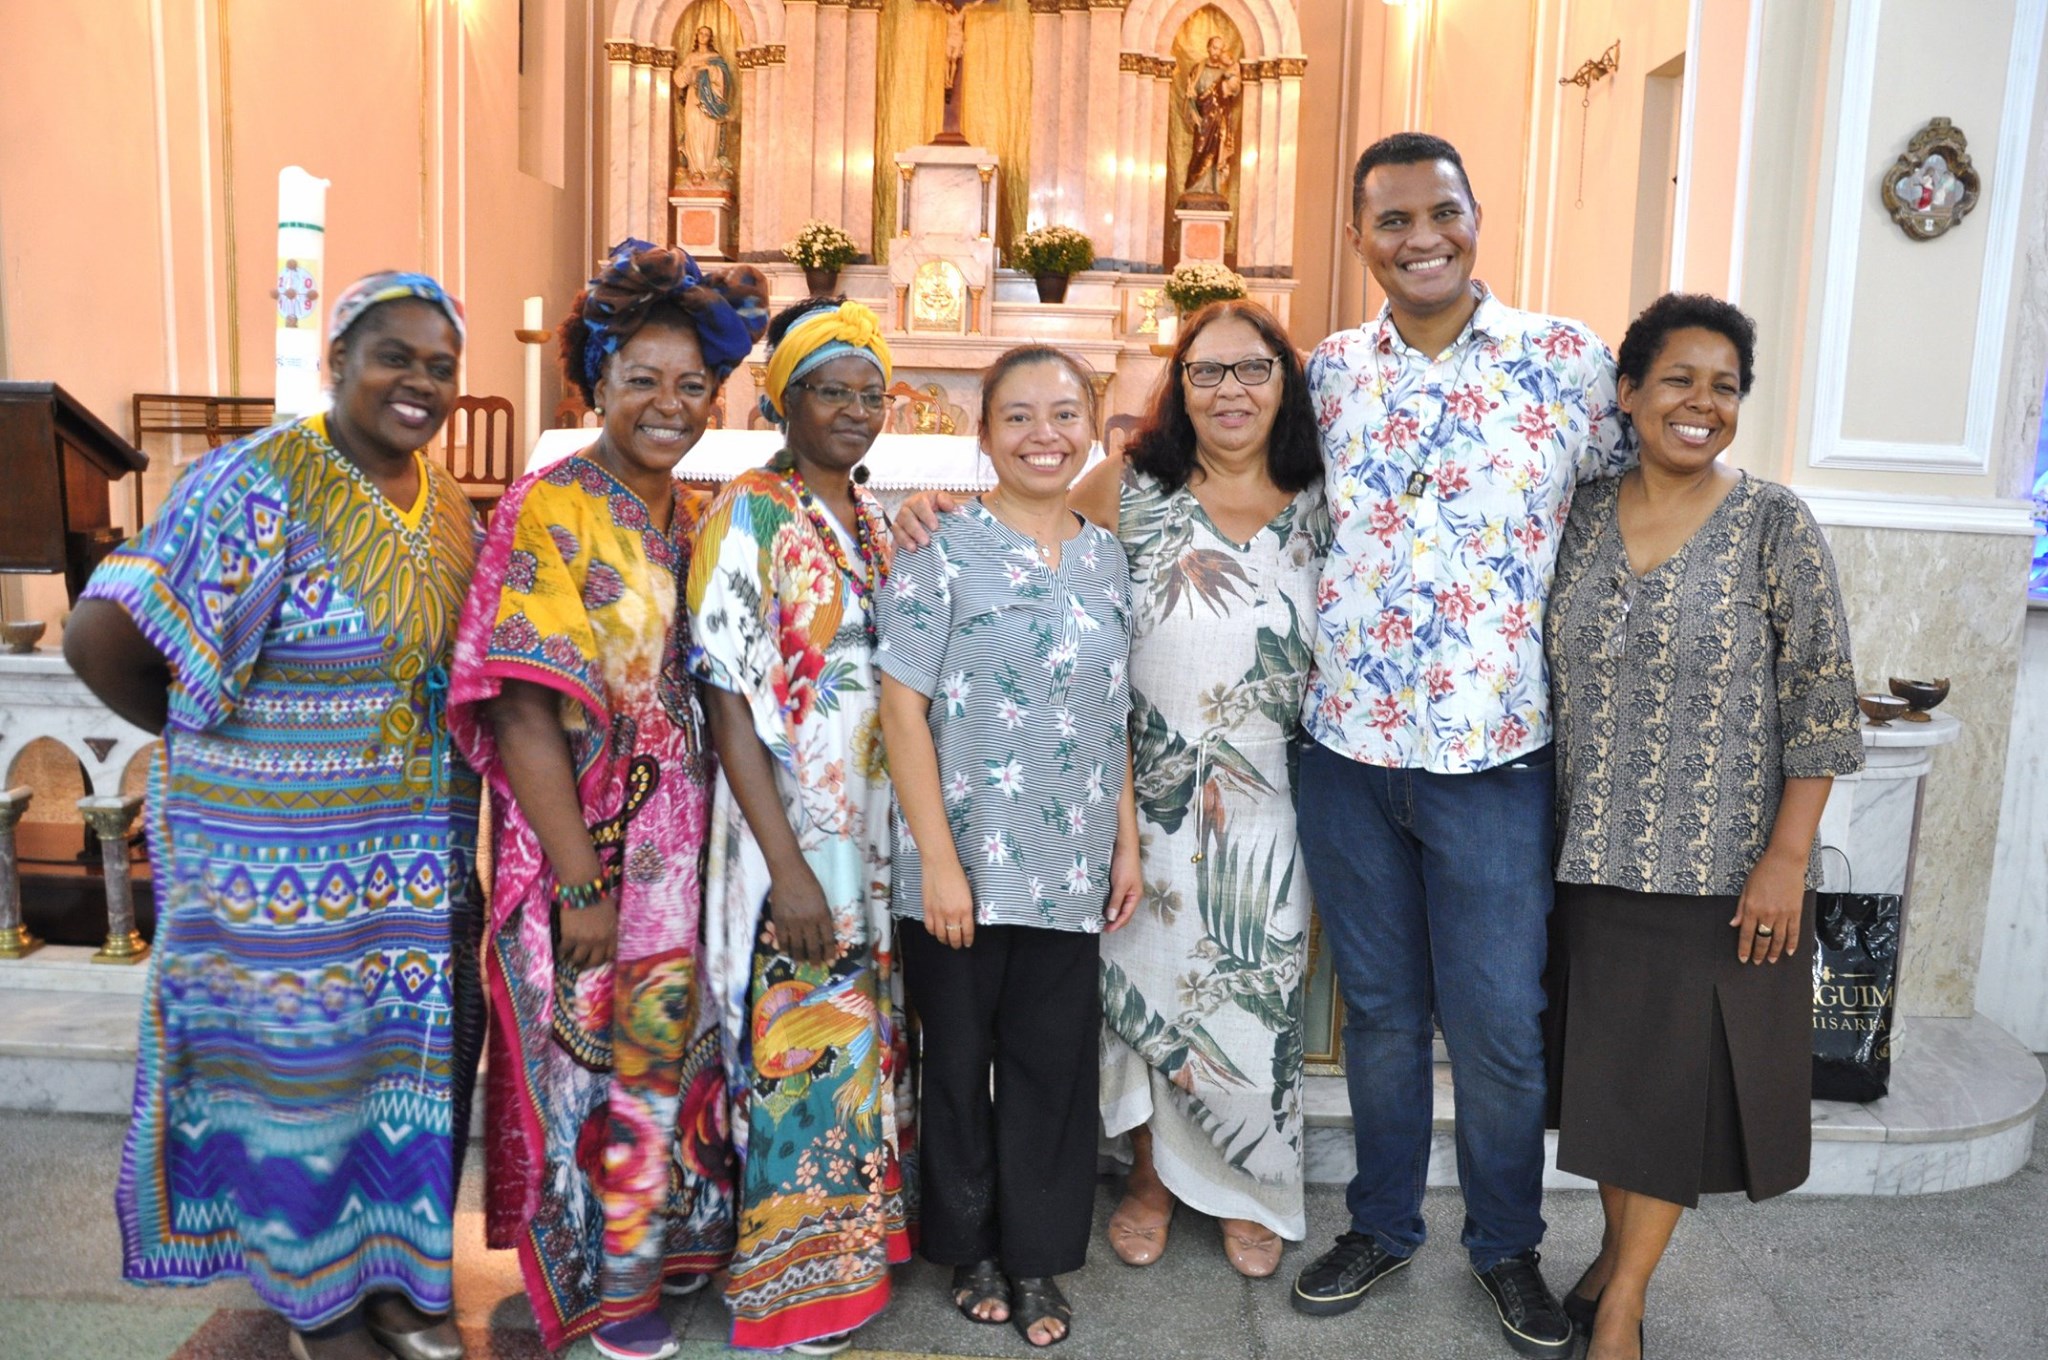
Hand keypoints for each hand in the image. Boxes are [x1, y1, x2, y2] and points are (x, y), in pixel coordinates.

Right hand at [556, 895, 618, 969]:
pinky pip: (564, 949)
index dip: (603, 958)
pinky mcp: (569, 936)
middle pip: (594, 960)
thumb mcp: (611, 911)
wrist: (583, 887)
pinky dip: (561, 950)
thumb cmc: (598, 894)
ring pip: (578, 958)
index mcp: (612, 933)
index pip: (610, 954)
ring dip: (573, 959)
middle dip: (588, 965)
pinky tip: (560, 949)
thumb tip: (606, 929)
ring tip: (568, 958)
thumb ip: (609, 924)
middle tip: (581, 965)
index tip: (597, 959)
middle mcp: (599, 940)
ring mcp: (584, 940)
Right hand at [768, 863, 838, 964]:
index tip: (830, 962)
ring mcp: (793, 922)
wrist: (789, 872)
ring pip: (797, 946)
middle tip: (817, 967)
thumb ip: (822, 916)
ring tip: (802, 963)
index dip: (829, 953)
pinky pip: (782, 939)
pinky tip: (786, 952)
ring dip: (800, 957)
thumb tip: (822, 934)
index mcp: (822, 915)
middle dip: (816, 960)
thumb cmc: (808, 882)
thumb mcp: (822, 899)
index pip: (828, 940)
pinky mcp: (780, 920)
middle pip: (813, 947)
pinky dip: (784, 948)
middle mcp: (809, 921)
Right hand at [891, 491, 959, 550]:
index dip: (926, 515)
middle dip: (915, 530)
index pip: (920, 504)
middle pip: (906, 516)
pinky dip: (900, 545)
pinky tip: (907, 551)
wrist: (932, 523)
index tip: (935, 527)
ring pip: (897, 528)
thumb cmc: (940, 512)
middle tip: (926, 542)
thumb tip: (950, 507)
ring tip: (914, 548)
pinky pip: (894, 539)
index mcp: (920, 500)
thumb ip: (947, 502)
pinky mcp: (897, 534)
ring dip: (905, 538)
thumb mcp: (945, 504)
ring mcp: (900, 521)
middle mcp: (907, 509)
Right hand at [923, 859, 975, 949]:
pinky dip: (933, 932)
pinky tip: (935, 931)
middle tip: (957, 945)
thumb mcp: (968, 894)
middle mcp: (952, 914)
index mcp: (965, 909)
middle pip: (954, 936)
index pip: (967, 932)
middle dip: (956, 944)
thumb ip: (966, 909)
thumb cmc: (956, 875)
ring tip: (946, 940)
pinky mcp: (927, 909)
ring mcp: (938, 913)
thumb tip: (964, 920)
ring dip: (944, 940)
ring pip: (941, 935)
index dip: (967, 940)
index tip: (967, 943)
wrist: (940, 865)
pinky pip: (929, 927)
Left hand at [1103, 837, 1141, 932]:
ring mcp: (1125, 889)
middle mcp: (1131, 895)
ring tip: (1100, 919)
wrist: (1123, 846)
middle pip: (1123, 913)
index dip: (1116, 924)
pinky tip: (1100, 905)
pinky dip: (1108, 904)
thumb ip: (1116, 901)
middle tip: (1101, 927)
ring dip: (1111, 913)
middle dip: (1114, 921)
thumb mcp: (1120, 884)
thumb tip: (1112, 918)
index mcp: (1135, 896)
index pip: (1126, 916)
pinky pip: (1114, 898)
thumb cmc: (1125, 864)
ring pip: (1118, 906)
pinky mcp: (1118, 883)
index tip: (1106, 930)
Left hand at [1731, 849, 1804, 964]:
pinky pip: (1794, 932)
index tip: (1743, 958)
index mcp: (1752, 908)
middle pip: (1763, 939)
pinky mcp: (1796, 912)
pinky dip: (1792, 943)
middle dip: (1759, 953)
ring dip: (1775, 952)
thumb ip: (1741, 908)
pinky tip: (1789, 952)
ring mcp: (1783, 914)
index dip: (1744, 948)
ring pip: (1779, 939)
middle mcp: (1767, 914)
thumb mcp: (1746, 888)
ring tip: (1771, 960)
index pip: (1747, 934)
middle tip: (1757, 962)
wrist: (1785, 862)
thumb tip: (1734, 925)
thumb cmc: (1763, 872)